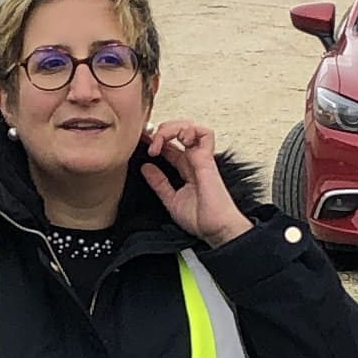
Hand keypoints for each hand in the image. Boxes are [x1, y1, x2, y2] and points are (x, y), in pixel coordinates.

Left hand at [137, 123, 251, 244]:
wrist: (216, 230)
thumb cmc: (202, 220)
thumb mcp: (171, 200)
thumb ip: (159, 183)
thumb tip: (146, 168)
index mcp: (186, 170)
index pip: (170, 146)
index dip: (156, 140)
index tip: (141, 141)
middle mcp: (194, 161)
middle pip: (179, 132)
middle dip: (161, 131)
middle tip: (149, 142)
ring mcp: (202, 159)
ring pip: (190, 127)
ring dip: (172, 128)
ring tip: (160, 141)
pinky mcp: (207, 160)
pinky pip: (205, 133)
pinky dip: (190, 130)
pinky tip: (178, 139)